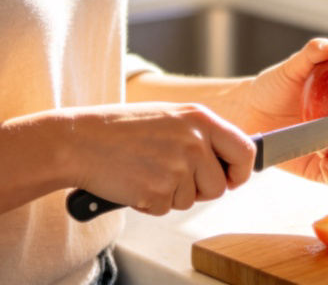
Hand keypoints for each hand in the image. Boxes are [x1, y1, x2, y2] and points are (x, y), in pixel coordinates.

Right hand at [68, 103, 256, 215]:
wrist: (82, 139)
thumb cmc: (121, 128)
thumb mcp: (169, 117)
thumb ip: (199, 134)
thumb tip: (229, 159)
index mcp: (199, 118)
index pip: (244, 150)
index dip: (241, 170)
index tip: (232, 177)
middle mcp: (193, 141)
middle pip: (219, 186)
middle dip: (199, 189)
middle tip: (172, 174)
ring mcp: (177, 167)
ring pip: (191, 200)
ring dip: (171, 194)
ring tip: (147, 169)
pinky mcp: (158, 191)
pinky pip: (165, 209)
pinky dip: (150, 202)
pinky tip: (135, 179)